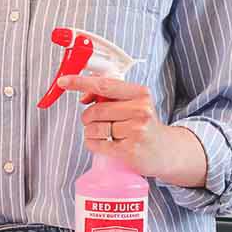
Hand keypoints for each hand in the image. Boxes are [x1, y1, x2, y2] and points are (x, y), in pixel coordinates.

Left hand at [55, 74, 205, 185]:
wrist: (167, 150)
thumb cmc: (145, 125)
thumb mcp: (135, 103)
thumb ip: (110, 96)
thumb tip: (84, 95)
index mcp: (140, 94)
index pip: (104, 85)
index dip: (80, 82)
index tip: (63, 81)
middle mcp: (140, 110)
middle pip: (95, 110)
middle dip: (88, 117)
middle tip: (95, 122)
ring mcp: (136, 131)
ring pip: (94, 128)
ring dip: (91, 132)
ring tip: (104, 134)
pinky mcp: (130, 150)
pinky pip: (97, 144)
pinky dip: (93, 143)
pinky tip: (103, 144)